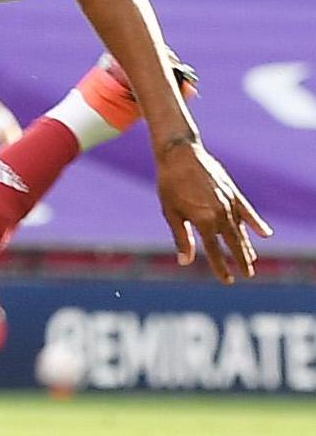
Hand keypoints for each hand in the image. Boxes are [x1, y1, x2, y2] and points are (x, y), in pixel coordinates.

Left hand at [155, 140, 271, 283]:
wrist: (180, 154)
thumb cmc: (170, 184)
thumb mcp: (170, 212)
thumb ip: (181, 238)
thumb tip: (185, 262)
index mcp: (204, 221)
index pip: (215, 250)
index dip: (221, 267)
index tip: (228, 281)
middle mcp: (220, 214)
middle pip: (234, 242)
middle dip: (241, 259)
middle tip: (248, 274)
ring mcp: (229, 202)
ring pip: (241, 229)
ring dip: (247, 245)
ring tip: (251, 259)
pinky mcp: (233, 192)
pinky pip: (247, 211)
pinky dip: (256, 223)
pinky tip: (265, 233)